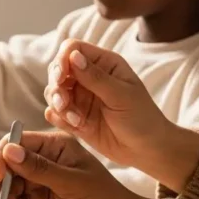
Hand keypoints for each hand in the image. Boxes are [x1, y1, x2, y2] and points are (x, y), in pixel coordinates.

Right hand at [0, 130, 176, 198]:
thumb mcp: (72, 183)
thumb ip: (39, 168)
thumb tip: (8, 150)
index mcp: (53, 147)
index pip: (15, 143)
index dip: (1, 158)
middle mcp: (41, 163)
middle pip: (5, 168)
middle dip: (2, 187)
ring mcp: (37, 185)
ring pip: (6, 190)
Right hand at [44, 40, 198, 191]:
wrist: (145, 149)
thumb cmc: (141, 118)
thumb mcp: (121, 95)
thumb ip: (95, 77)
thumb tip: (73, 55)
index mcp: (103, 63)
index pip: (72, 49)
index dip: (62, 59)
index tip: (61, 77)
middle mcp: (88, 76)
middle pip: (56, 70)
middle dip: (57, 87)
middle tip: (64, 103)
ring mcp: (79, 96)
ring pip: (52, 92)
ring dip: (59, 105)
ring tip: (76, 120)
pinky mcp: (73, 115)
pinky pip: (54, 112)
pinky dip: (60, 119)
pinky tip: (78, 127)